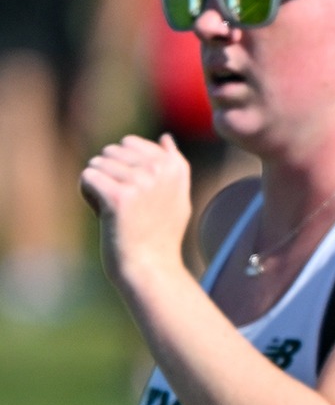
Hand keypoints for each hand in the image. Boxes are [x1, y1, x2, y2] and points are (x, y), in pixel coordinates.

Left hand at [80, 134, 192, 290]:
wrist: (151, 267)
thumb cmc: (161, 234)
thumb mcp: (176, 195)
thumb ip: (173, 165)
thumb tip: (166, 137)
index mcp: (175, 166)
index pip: (129, 143)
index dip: (124, 167)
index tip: (137, 192)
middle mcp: (160, 170)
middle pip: (111, 151)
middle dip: (109, 174)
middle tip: (124, 204)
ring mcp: (141, 181)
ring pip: (97, 164)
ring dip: (98, 186)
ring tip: (115, 211)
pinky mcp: (119, 196)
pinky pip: (87, 177)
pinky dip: (87, 194)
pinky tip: (103, 213)